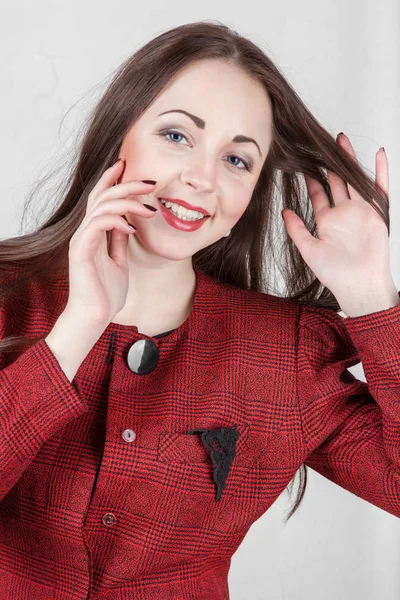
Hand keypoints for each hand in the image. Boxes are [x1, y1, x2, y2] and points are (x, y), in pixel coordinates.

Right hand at [65, 159, 157, 326]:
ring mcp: (81, 240)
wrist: (94, 317)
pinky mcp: (80, 250)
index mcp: (93, 233)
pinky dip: (117, 222)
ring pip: (101, 206)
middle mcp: (85, 232)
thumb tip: (127, 224)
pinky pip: (98, 225)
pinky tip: (133, 228)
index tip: (128, 166)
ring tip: (149, 209)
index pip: (100, 198)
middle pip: (102, 196)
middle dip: (125, 184)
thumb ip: (118, 242)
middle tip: (149, 181)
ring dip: (127, 203)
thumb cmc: (105, 294)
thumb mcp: (118, 262)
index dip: (112, 180)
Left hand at [281, 134, 390, 301]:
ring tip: (342, 141)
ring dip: (349, 160)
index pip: (318, 194)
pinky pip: (380, 188)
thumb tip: (284, 211)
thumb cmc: (334, 273)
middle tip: (323, 143)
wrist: (358, 284)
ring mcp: (360, 211)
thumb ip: (296, 229)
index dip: (311, 178)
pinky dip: (380, 171)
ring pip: (354, 179)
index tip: (303, 162)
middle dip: (329, 163)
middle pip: (335, 182)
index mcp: (326, 222)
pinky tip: (378, 154)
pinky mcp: (377, 212)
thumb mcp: (308, 249)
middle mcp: (343, 214)